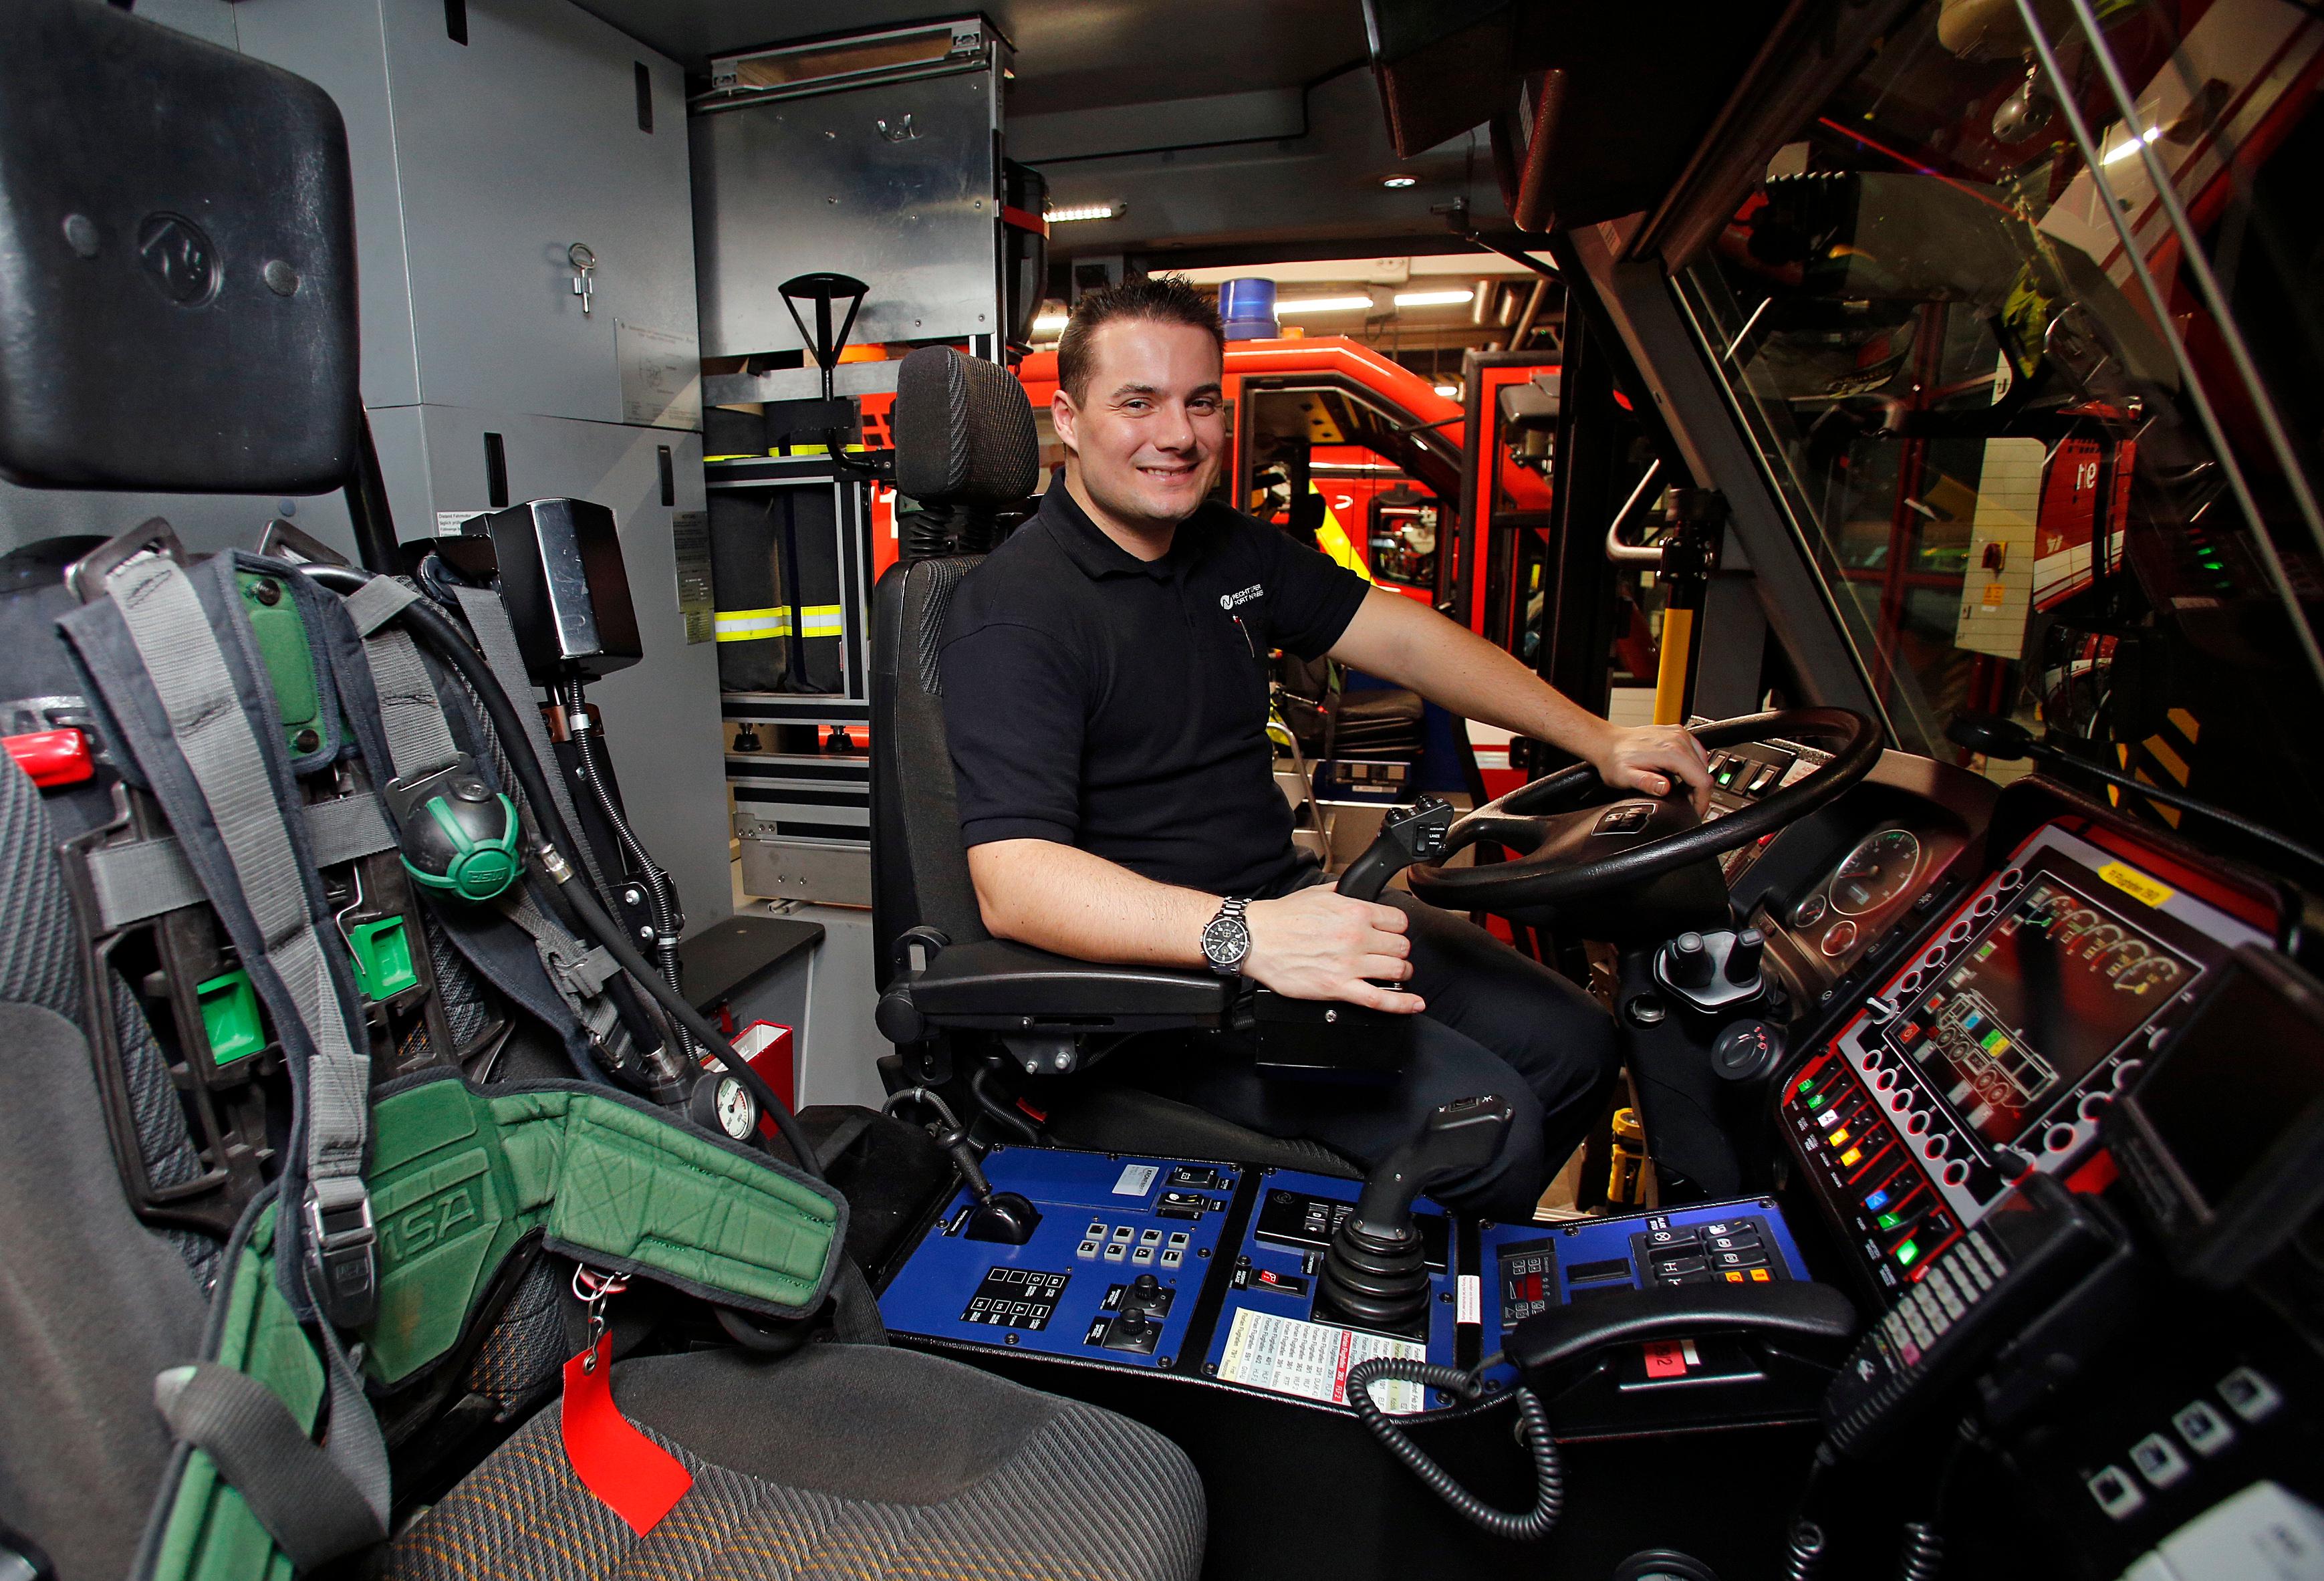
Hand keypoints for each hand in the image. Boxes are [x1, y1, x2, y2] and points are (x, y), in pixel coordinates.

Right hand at [1242, 887, 1423, 1013]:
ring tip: (1395, 973)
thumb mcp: (1318, 894)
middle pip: (1402, 946)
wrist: (1255, 938)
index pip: (1399, 921)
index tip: (1393, 933)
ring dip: (1401, 973)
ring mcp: (1349, 964)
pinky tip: (1413, 1004)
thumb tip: (1354, 891)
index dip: (1398, 928)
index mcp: (1354, 912)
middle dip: (1399, 951)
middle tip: (1391, 954)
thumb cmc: (1281, 919)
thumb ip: (1343, 893)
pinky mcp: (1338, 988)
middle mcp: (1357, 937)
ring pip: (1398, 970)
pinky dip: (1402, 1004)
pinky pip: (1380, 1000)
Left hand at [1590, 723, 1711, 813]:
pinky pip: (1695, 752)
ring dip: (1696, 779)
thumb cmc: (1615, 760)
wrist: (1608, 743)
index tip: (1696, 811)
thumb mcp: (1625, 777)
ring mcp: (1679, 734)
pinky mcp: (1676, 733)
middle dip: (1699, 792)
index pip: (1702, 780)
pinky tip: (1681, 776)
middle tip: (1687, 806)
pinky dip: (1693, 767)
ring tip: (1683, 793)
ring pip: (1702, 762)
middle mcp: (1678, 739)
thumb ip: (1646, 783)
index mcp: (1672, 751)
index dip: (1702, 800)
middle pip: (1705, 772)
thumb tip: (1665, 788)